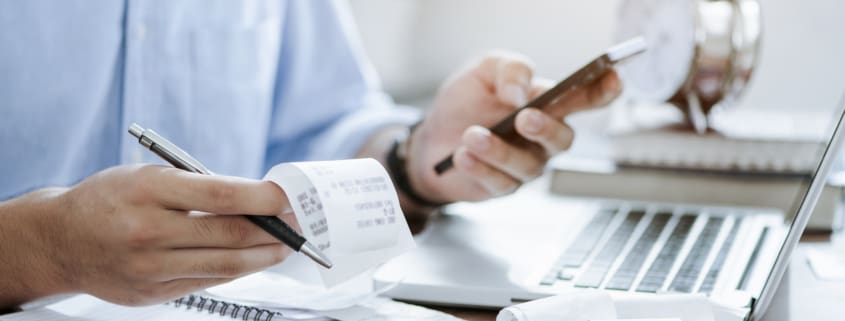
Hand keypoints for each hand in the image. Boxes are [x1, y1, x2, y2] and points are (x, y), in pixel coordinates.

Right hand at [6, 165, 295, 305]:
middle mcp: (147, 231)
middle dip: (274, 229)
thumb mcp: (149, 176)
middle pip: (230, 235)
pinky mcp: (151, 294)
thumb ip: (200, 187)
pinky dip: (237, 270)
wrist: (60, 241)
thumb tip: (258, 200)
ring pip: (226, 266)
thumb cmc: (110, 200)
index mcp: (147, 190)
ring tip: (285, 245)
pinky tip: (253, 259)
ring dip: (265, 255)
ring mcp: (148, 268)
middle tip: (298, 222)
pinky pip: (208, 282)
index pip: (221, 195)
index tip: (289, 197)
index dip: (264, 198)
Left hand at [408, 52, 621, 202]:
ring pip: (528, 165)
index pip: (585, 97)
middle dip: (547, 129)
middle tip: (524, 118)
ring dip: (499, 150)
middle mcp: (543, 138)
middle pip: (564, 139)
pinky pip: (500, 183)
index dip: (604, 90)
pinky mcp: (502, 187)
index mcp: (547, 104)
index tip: (612, 78)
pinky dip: (480, 168)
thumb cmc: (465, 102)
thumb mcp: (483, 70)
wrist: (430, 137)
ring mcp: (526, 164)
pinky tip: (462, 155)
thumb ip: (509, 70)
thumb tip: (521, 93)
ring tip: (471, 135)